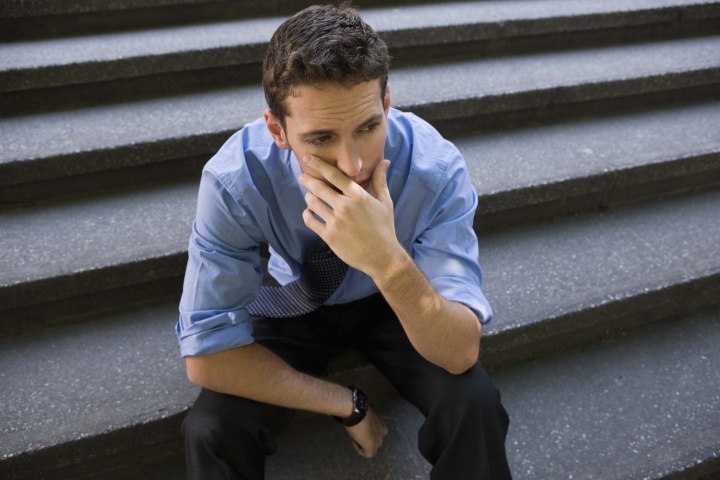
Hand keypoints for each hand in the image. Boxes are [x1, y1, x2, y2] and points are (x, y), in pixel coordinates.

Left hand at [298, 155, 401, 277]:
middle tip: (302, 177)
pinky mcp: (329, 236)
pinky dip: (307, 214)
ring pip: (312, 203)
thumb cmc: (384, 228)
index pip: (334, 175)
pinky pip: (310, 220)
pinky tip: (310, 212)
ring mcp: (336, 222)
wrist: (382, 256)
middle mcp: (345, 206)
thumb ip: (380, 180)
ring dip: (308, 197)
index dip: (318, 164)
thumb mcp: (385, 202)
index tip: (308, 157)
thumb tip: (384, 161)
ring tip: (310, 196)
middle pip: (318, 187)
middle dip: (307, 180)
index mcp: (358, 196)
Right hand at [344, 407, 388, 457]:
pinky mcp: (371, 446)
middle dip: (368, 439)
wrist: (355, 411)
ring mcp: (378, 439)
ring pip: (373, 448)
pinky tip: (354, 442)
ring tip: (355, 438)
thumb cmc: (358, 409)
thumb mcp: (363, 413)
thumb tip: (358, 415)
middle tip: (358, 434)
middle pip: (377, 441)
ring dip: (364, 446)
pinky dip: (360, 450)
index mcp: (381, 423)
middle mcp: (382, 431)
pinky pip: (368, 454)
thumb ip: (365, 417)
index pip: (381, 432)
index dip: (372, 433)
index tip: (362, 429)